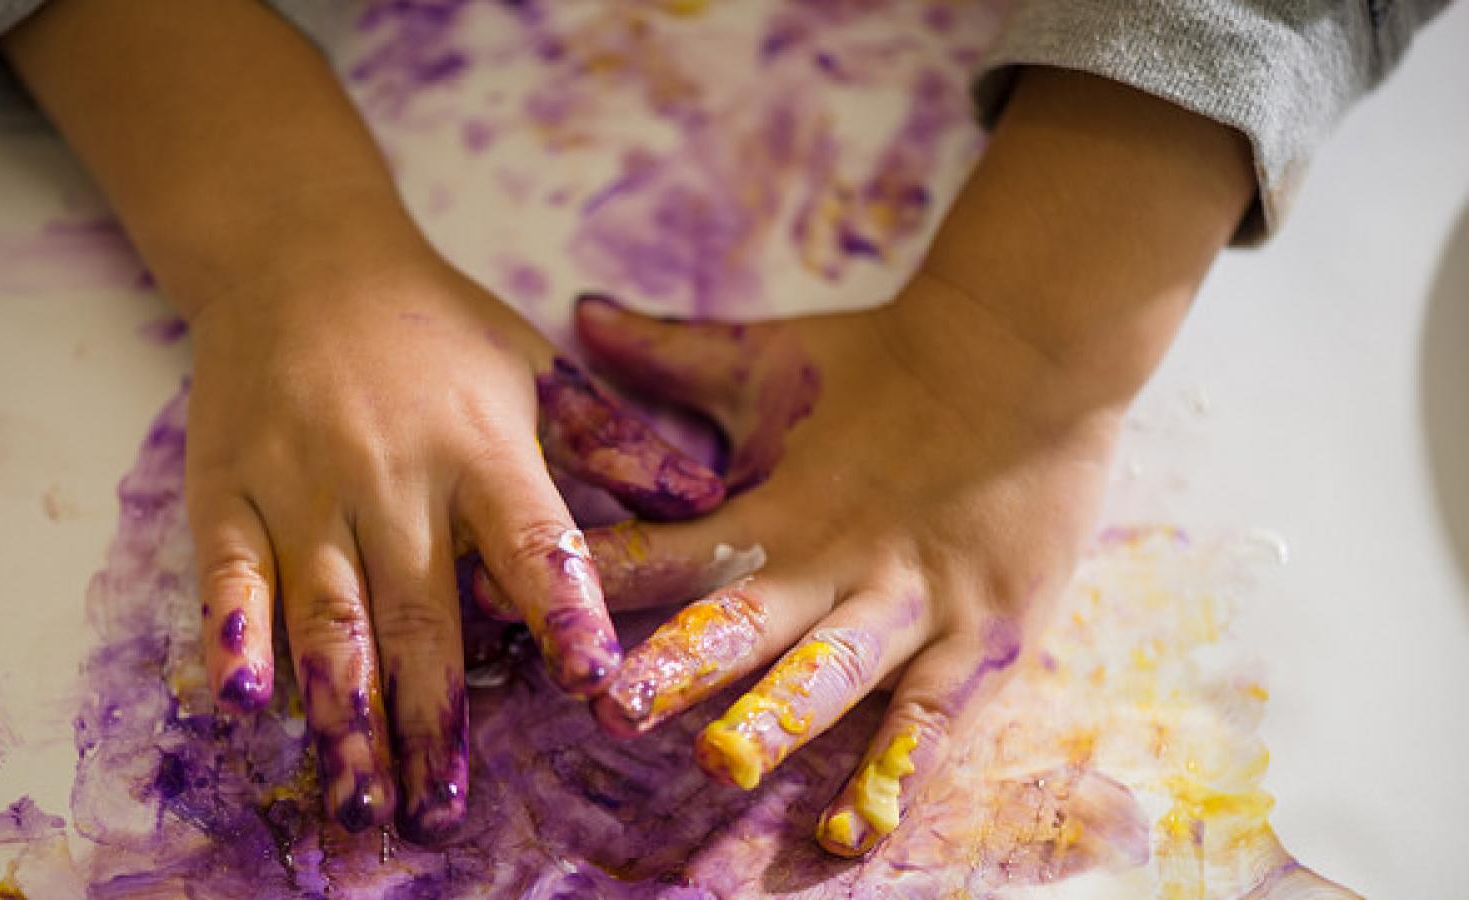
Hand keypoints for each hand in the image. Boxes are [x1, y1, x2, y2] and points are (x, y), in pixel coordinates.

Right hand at [183, 255, 722, 842]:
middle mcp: (392, 475)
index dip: (564, 615)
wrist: (298, 255)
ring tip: (358, 805)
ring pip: (328, 618)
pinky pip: (228, 577)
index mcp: (481, 446)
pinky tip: (246, 708)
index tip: (593, 688)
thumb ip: (613, 439)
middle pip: (421, 613)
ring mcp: (302, 486)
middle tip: (442, 820)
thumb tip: (706, 500)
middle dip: (434, 722)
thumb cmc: (432, 321)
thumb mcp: (533, 363)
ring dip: (345, 718)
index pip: (531, 543)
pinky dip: (233, 640)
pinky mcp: (225, 491)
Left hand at [488, 288, 1120, 855]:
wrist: (1026, 347)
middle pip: (742, 620)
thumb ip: (669, 353)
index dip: (597, 579)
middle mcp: (831, 563)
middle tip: (612, 708)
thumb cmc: (888, 360)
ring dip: (777, 719)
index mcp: (773, 506)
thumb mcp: (769, 358)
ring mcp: (909, 603)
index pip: (666, 549)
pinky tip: (854, 833)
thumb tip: (581, 312)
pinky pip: (933, 719)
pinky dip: (894, 776)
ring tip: (724, 763)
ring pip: (832, 672)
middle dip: (675, 666)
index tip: (519, 615)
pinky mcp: (980, 634)